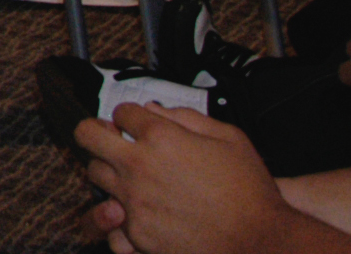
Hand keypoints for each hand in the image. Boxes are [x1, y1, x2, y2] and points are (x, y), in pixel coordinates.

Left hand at [74, 103, 292, 253]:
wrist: (261, 244)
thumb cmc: (250, 192)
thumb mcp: (229, 138)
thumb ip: (187, 117)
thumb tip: (155, 109)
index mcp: (162, 137)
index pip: (121, 112)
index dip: (129, 115)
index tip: (135, 124)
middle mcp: (140, 166)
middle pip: (88, 136)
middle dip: (96, 132)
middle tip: (108, 138)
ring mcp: (134, 201)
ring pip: (94, 173)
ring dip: (106, 168)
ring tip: (126, 175)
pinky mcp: (136, 233)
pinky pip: (108, 215)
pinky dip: (116, 209)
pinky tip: (133, 209)